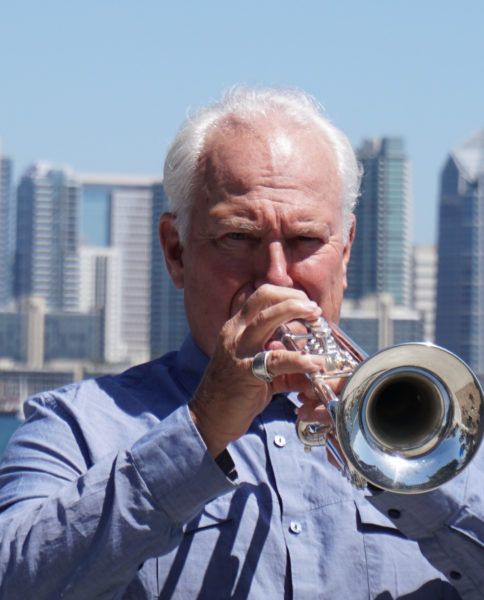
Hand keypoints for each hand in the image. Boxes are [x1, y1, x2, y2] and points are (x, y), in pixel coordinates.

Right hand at [189, 284, 328, 456]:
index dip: (287, 295)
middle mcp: (235, 333)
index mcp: (237, 328)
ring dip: (294, 312)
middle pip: (263, 297)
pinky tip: (314, 364)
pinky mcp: (245, 371)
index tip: (307, 304)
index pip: (262, 296)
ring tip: (317, 319)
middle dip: (293, 298)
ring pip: (266, 318)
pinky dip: (299, 359)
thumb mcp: (260, 372)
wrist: (209, 419)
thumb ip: (285, 364)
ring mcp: (238, 350)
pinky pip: (276, 360)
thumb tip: (314, 363)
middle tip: (315, 309)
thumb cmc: (235, 394)